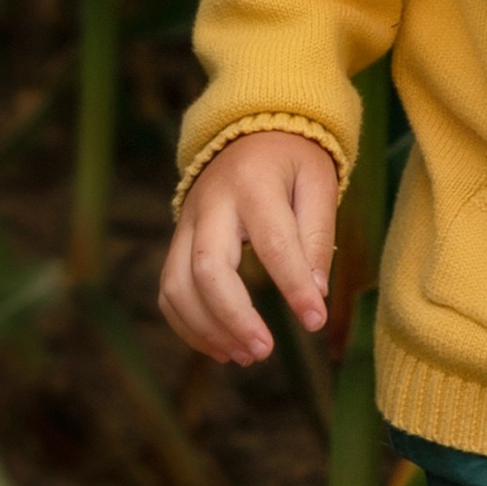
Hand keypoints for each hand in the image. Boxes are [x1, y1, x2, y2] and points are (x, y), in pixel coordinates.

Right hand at [160, 129, 339, 365]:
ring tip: (245, 356)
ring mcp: (186, 222)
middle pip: (207, 268)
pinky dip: (187, 325)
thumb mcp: (318, 183)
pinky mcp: (177, 239)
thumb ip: (317, 236)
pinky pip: (168, 289)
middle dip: (233, 317)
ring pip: (177, 284)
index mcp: (254, 184)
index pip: (272, 242)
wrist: (249, 129)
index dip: (293, 285)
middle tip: (264, 351)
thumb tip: (315, 294)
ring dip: (206, 329)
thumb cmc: (293, 160)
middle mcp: (211, 204)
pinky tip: (221, 347)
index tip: (316, 320)